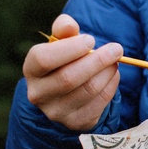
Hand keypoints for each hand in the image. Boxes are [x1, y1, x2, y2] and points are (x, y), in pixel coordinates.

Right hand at [24, 13, 121, 131]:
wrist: (70, 88)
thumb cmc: (66, 57)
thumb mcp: (62, 40)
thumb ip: (64, 28)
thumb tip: (69, 26)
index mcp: (31, 69)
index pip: (44, 59)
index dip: (70, 48)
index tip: (91, 40)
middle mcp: (38, 94)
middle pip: (68, 78)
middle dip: (97, 61)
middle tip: (116, 48)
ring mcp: (55, 112)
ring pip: (87, 90)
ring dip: (107, 72)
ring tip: (115, 60)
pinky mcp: (75, 123)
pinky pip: (98, 104)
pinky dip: (111, 86)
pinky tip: (113, 75)